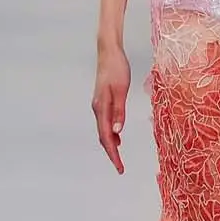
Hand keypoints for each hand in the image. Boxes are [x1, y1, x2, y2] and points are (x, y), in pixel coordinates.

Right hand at [92, 43, 130, 173]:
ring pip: (103, 131)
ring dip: (110, 145)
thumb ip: (119, 112)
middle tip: (120, 168)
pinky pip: (105, 123)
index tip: (119, 167)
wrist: (109, 52)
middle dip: (111, 154)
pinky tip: (118, 137)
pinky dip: (111, 133)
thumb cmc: (117, 69)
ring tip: (119, 157)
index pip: (106, 137)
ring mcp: (98, 105)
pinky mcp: (102, 101)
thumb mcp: (121, 90)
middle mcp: (97, 109)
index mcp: (101, 108)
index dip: (113, 154)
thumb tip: (117, 133)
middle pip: (103, 137)